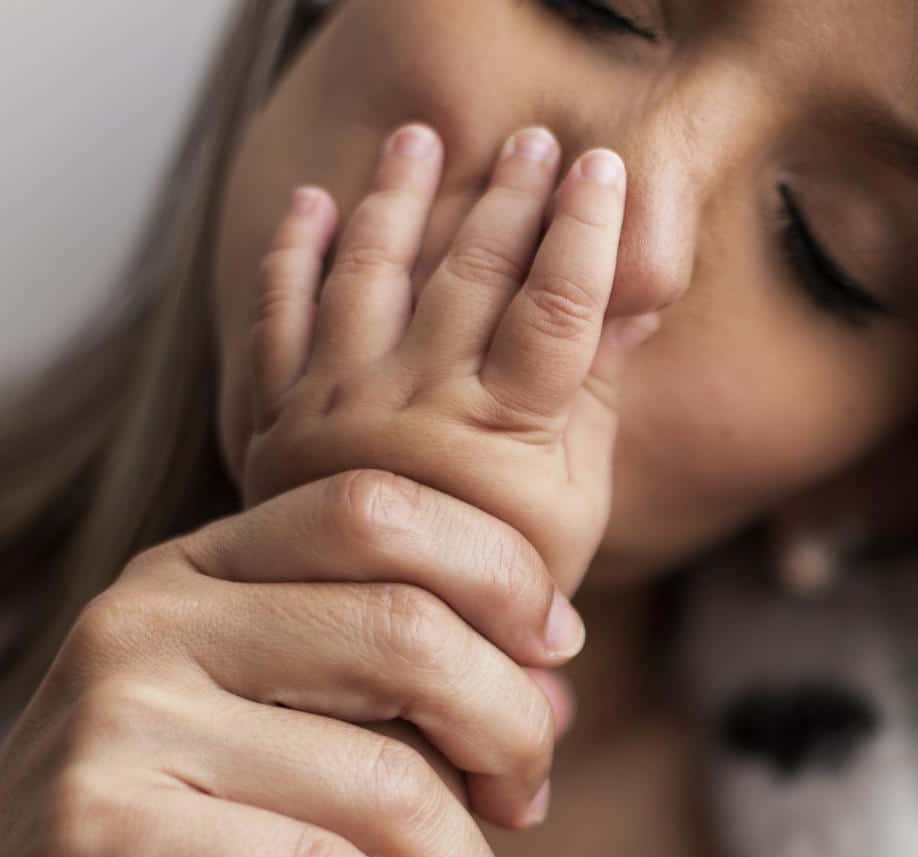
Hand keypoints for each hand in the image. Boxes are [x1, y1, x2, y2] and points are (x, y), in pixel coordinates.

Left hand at [241, 121, 658, 598]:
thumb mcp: (575, 505)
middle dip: (507, 198)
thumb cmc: (502, 594)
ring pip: (371, 274)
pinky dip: (292, 256)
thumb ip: (596, 395)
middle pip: (469, 276)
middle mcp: (417, 409)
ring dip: (399, 197)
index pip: (555, 309)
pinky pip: (278, 319)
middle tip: (537, 140)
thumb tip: (639, 296)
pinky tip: (312, 204)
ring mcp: (339, 409)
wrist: (383, 657)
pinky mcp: (279, 420)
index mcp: (504, 436)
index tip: (605, 170)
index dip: (584, 233)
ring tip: (424, 139)